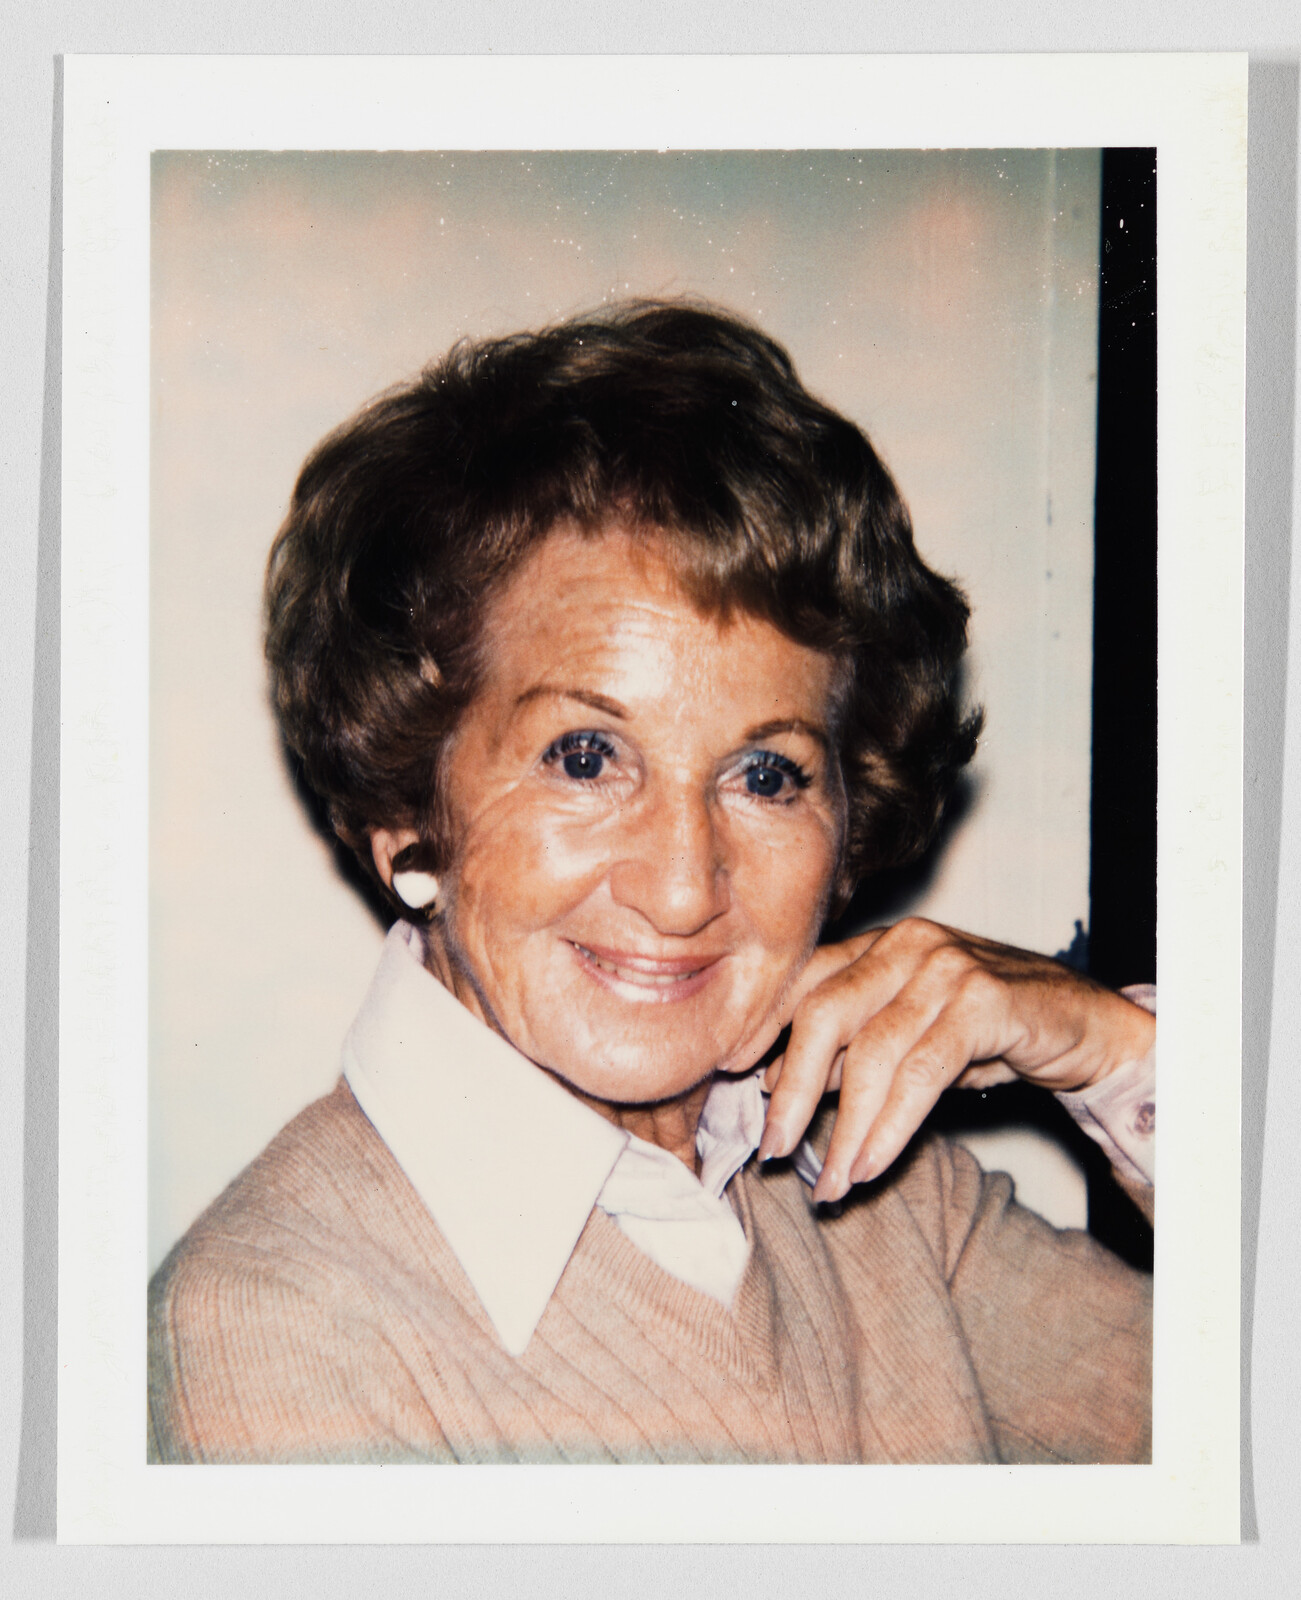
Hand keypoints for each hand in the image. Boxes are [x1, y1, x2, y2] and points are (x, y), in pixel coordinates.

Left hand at [757, 917, 1155, 1204]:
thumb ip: (850, 1052)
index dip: (760, 1029)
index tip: (729, 1077)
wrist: (1086, 1026)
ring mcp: (946, 966)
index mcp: (878, 945)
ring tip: (830, 1180)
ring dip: (844, 1126)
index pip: (802, 981)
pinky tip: (872, 1164)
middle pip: (823, 1013)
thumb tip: (776, 1085)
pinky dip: (890, 1126)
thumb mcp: (910, 1039)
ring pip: (871, 1051)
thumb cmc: (989, 1032)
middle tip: (773, 1148)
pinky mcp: (985, 1000)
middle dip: (789, 1087)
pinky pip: (921, 1071)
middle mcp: (906, 944)